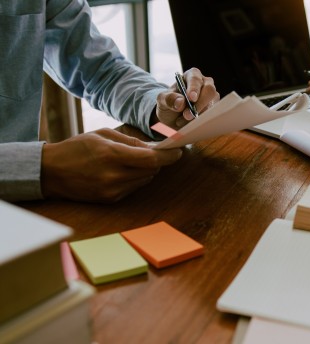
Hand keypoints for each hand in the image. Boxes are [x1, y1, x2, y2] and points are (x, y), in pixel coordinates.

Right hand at [41, 128, 181, 202]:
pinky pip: (133, 188)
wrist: (50, 172)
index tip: (178, 151)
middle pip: (151, 171)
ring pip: (145, 180)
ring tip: (132, 160)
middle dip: (157, 161)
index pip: (151, 160)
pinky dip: (134, 179)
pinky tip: (122, 171)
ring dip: (146, 170)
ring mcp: (112, 190)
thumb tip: (154, 148)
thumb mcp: (102, 135)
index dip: (168, 156)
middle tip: (156, 152)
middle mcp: (113, 176)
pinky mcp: (110, 200)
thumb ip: (131, 142)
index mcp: (111, 155)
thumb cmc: (76, 148)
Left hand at [155, 67, 219, 128]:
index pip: (195, 79)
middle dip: (199, 104)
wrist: (172, 117)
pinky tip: (191, 124)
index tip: (191, 99)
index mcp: (191, 76)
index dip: (194, 89)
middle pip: (209, 91)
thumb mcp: (162, 100)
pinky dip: (201, 121)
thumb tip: (181, 102)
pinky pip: (212, 115)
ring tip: (181, 121)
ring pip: (212, 105)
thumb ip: (169, 99)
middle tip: (187, 115)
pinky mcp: (214, 109)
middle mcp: (204, 83)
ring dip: (198, 116)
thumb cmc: (169, 104)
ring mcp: (211, 97)